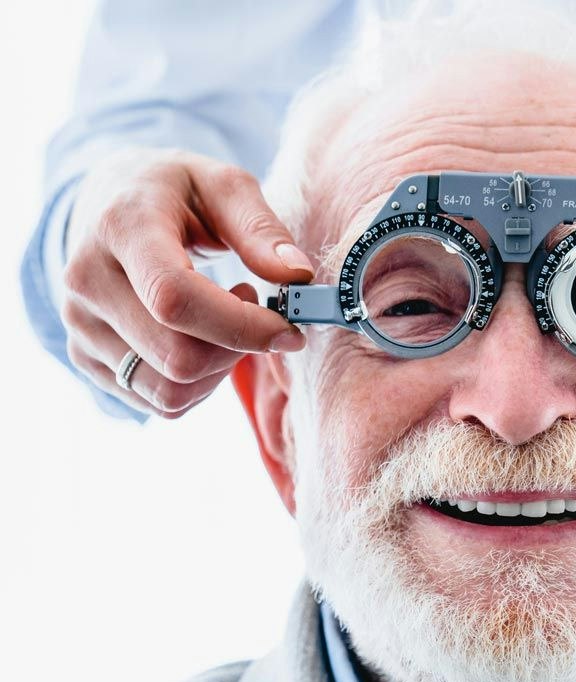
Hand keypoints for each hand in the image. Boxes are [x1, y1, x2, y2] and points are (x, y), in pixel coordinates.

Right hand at [61, 148, 313, 417]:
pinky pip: (160, 403)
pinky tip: (200, 340)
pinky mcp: (85, 357)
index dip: (241, 327)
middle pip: (178, 358)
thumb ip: (262, 229)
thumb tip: (297, 275)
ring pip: (171, 392)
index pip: (175, 300)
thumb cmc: (174, 193)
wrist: (106, 203)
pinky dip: (198, 384)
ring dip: (219, 371)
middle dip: (237, 349)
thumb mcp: (222, 185)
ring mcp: (79, 325)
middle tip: (252, 308)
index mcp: (121, 227)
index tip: (288, 329)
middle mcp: (87, 280)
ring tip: (224, 322)